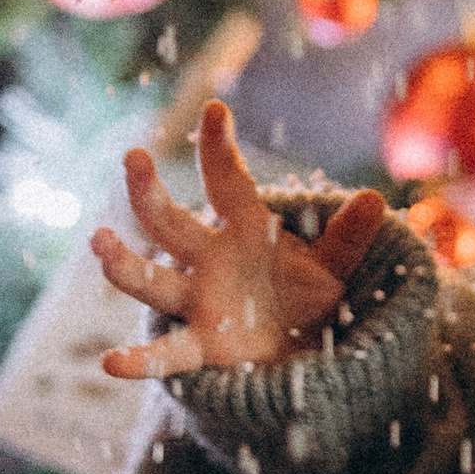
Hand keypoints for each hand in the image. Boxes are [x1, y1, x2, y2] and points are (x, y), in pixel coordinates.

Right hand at [94, 100, 388, 378]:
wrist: (303, 356)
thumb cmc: (308, 300)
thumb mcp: (333, 268)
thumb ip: (347, 239)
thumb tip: (374, 198)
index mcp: (244, 231)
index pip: (227, 183)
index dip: (218, 148)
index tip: (214, 109)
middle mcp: (209, 261)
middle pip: (168, 222)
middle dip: (148, 191)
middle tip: (134, 158)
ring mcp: (198, 302)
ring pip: (151, 280)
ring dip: (124, 264)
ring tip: (99, 242)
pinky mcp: (201, 346)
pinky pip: (166, 354)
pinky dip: (139, 361)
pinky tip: (111, 364)